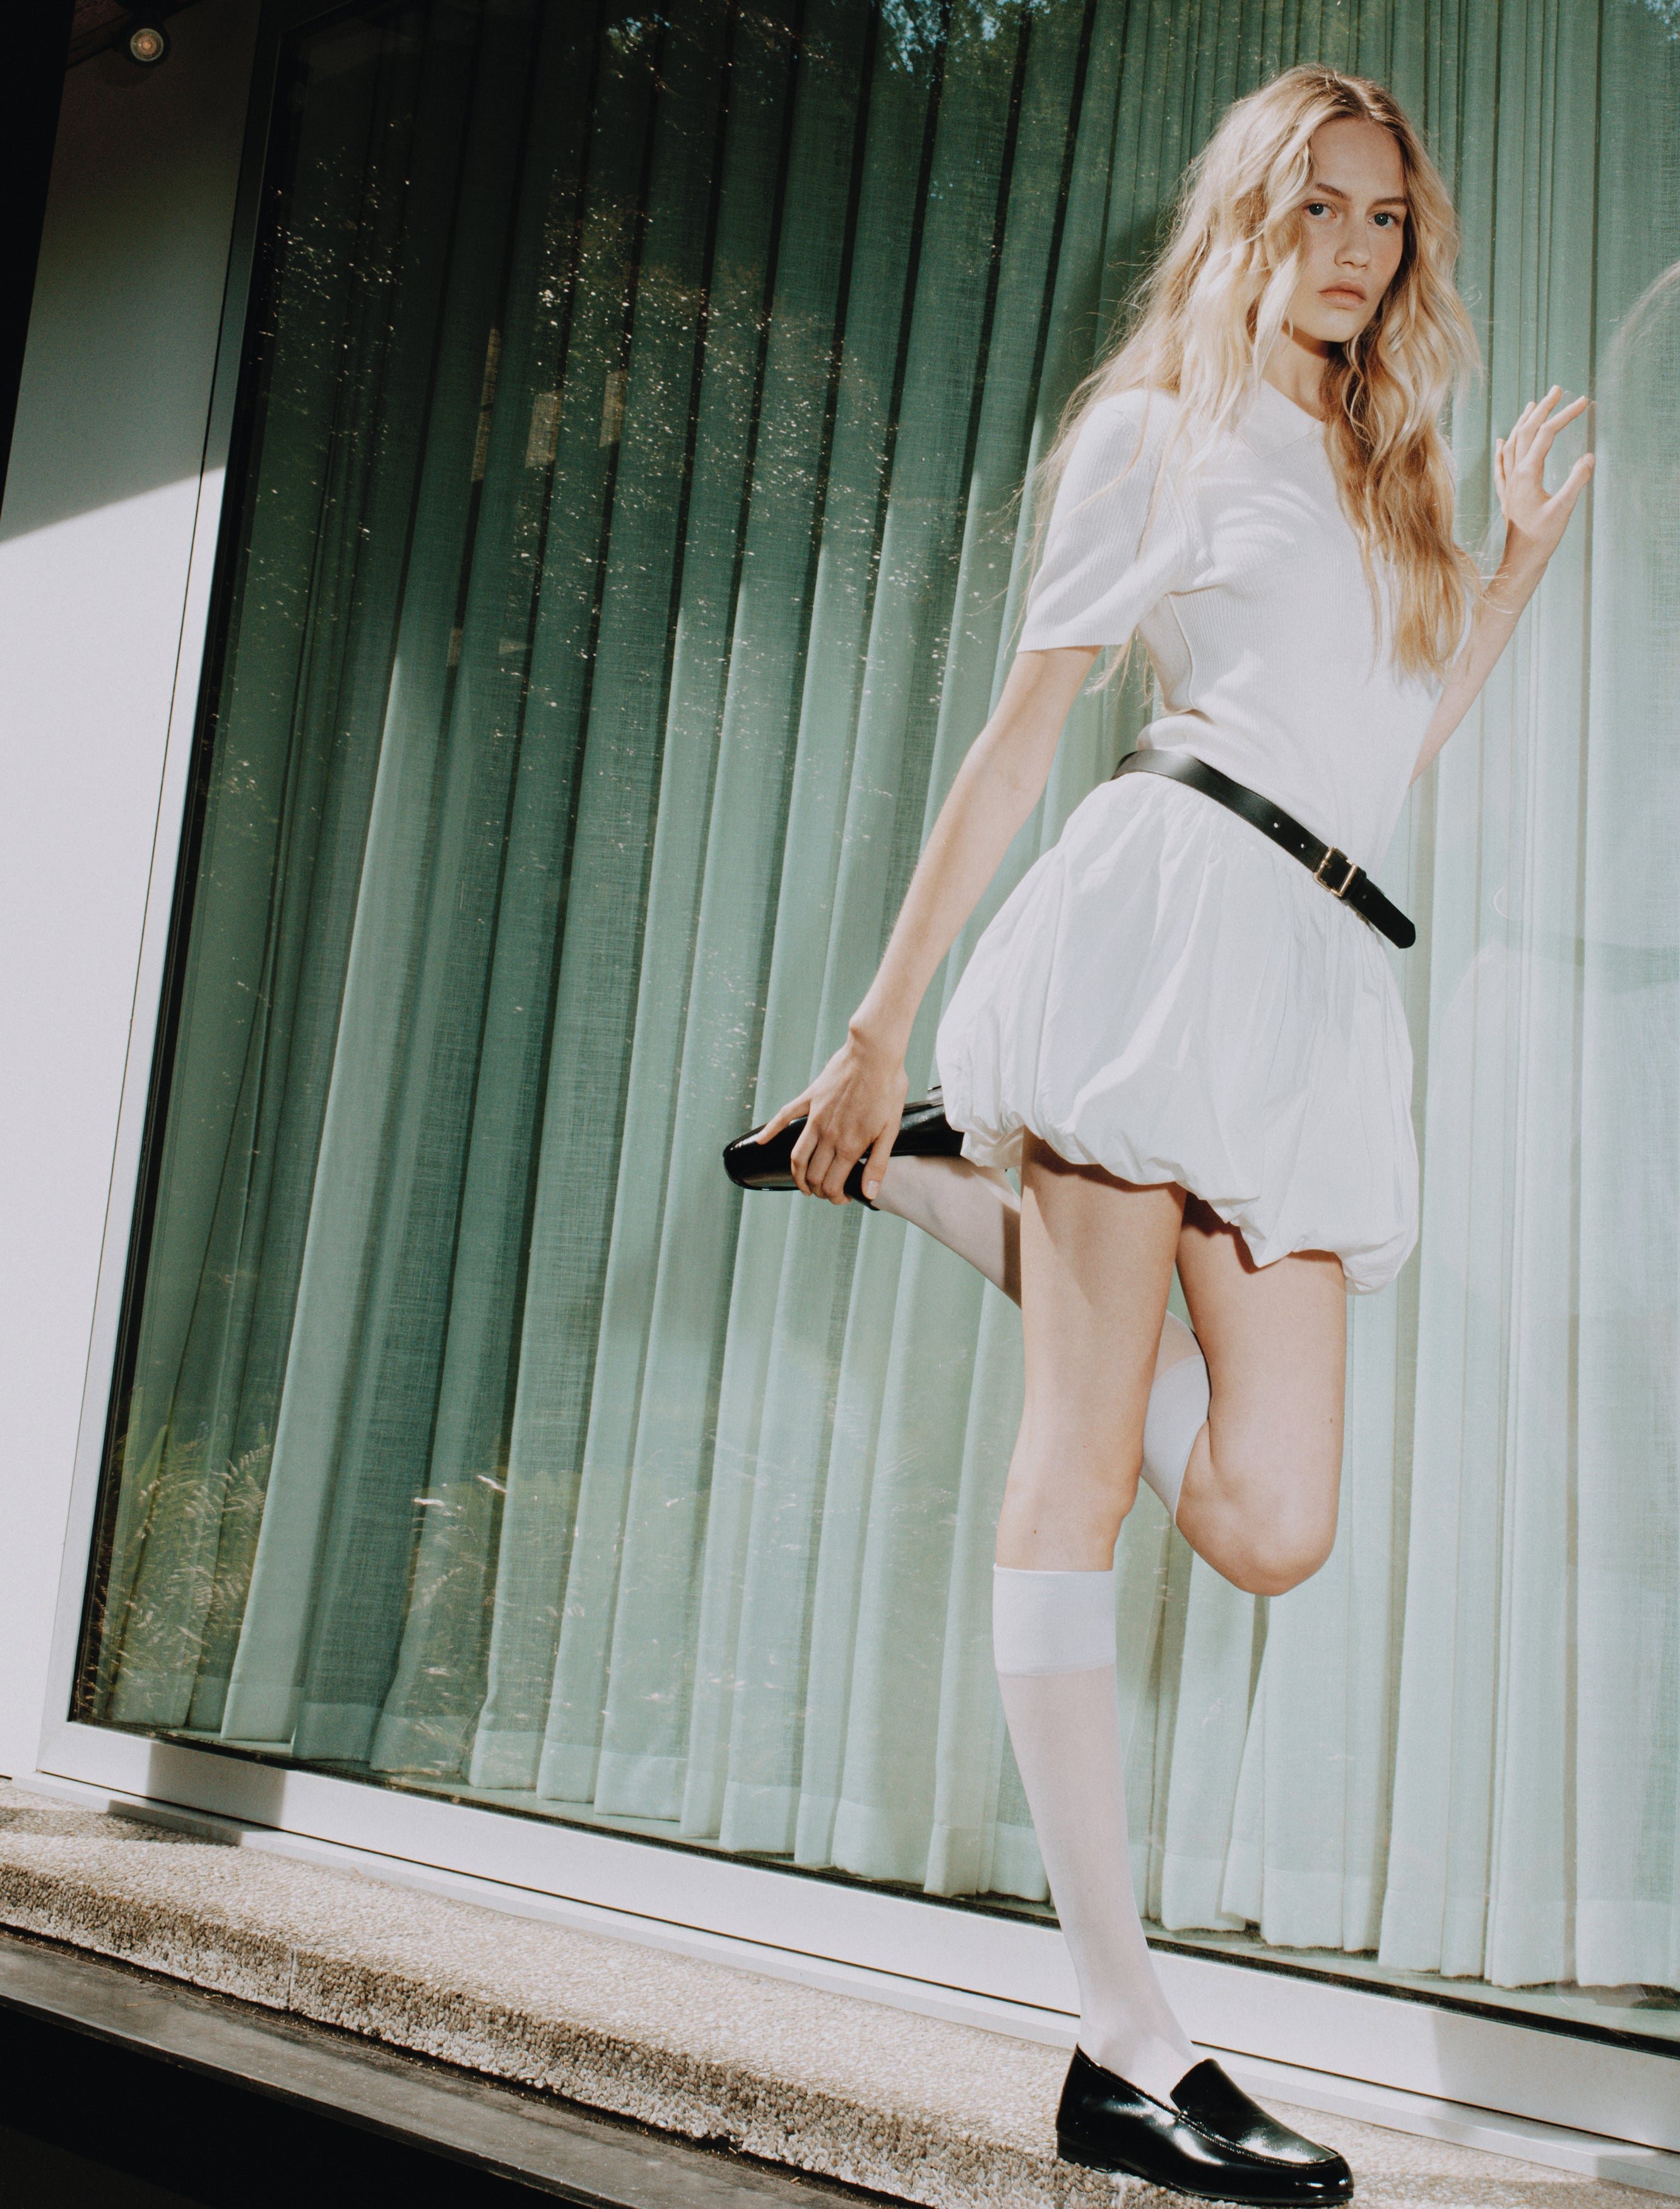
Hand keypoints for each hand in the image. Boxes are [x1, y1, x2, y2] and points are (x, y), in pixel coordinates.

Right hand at [755, 1028, 909, 1204]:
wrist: (874, 1053)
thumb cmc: (887, 1089)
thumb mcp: (891, 1130)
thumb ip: (878, 1164)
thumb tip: (869, 1193)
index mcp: (849, 1145)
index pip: (831, 1185)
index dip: (835, 1197)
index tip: (843, 1196)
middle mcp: (827, 1135)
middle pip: (813, 1175)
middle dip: (817, 1190)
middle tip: (826, 1192)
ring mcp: (815, 1117)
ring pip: (797, 1155)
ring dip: (796, 1174)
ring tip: (802, 1184)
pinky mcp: (810, 1098)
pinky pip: (784, 1116)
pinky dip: (770, 1130)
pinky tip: (761, 1141)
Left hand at [1495, 387, 1593, 566]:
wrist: (1520, 560)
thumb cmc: (1542, 538)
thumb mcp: (1563, 509)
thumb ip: (1575, 482)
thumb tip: (1588, 457)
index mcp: (1528, 474)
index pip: (1546, 434)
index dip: (1565, 415)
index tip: (1583, 401)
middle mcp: (1514, 474)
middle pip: (1527, 432)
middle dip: (1543, 408)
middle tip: (1558, 389)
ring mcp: (1509, 484)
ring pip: (1512, 444)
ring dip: (1524, 422)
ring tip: (1533, 405)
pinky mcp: (1507, 494)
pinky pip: (1502, 464)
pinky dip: (1503, 448)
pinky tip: (1503, 440)